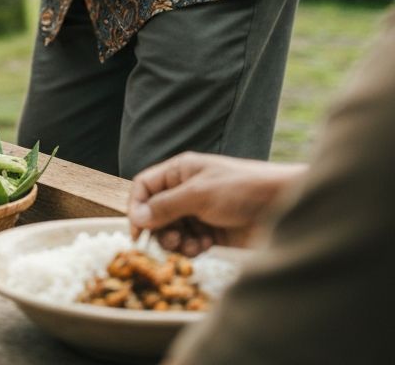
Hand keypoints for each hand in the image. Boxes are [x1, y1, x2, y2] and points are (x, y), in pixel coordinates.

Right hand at [129, 151, 303, 255]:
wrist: (284, 207)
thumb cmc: (242, 189)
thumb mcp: (199, 194)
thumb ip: (166, 206)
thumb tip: (138, 217)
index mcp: (180, 172)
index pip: (145, 186)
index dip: (137, 206)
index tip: (138, 230)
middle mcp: (186, 191)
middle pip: (155, 212)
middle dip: (159, 229)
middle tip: (172, 240)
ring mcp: (199, 213)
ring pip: (171, 230)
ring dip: (176, 241)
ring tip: (191, 245)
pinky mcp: (213, 233)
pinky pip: (189, 243)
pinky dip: (192, 248)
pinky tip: (205, 247)